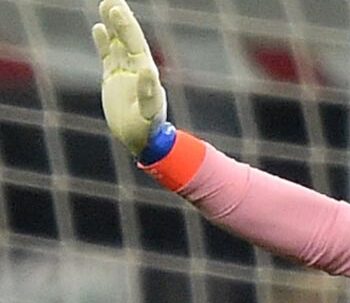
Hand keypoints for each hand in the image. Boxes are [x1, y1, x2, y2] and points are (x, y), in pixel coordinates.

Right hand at [91, 0, 165, 155]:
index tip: (118, 10)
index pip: (135, 44)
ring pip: (117, 44)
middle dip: (120, 20)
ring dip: (113, 25)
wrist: (142, 140)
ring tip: (106, 4)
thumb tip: (148, 71)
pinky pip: (107, 56)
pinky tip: (99, 28)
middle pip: (127, 39)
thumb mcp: (149, 111)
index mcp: (146, 73)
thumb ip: (148, 92)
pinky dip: (104, 43)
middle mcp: (136, 69)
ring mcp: (124, 72)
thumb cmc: (148, 128)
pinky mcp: (113, 79)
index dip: (127, 28)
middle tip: (111, 0)